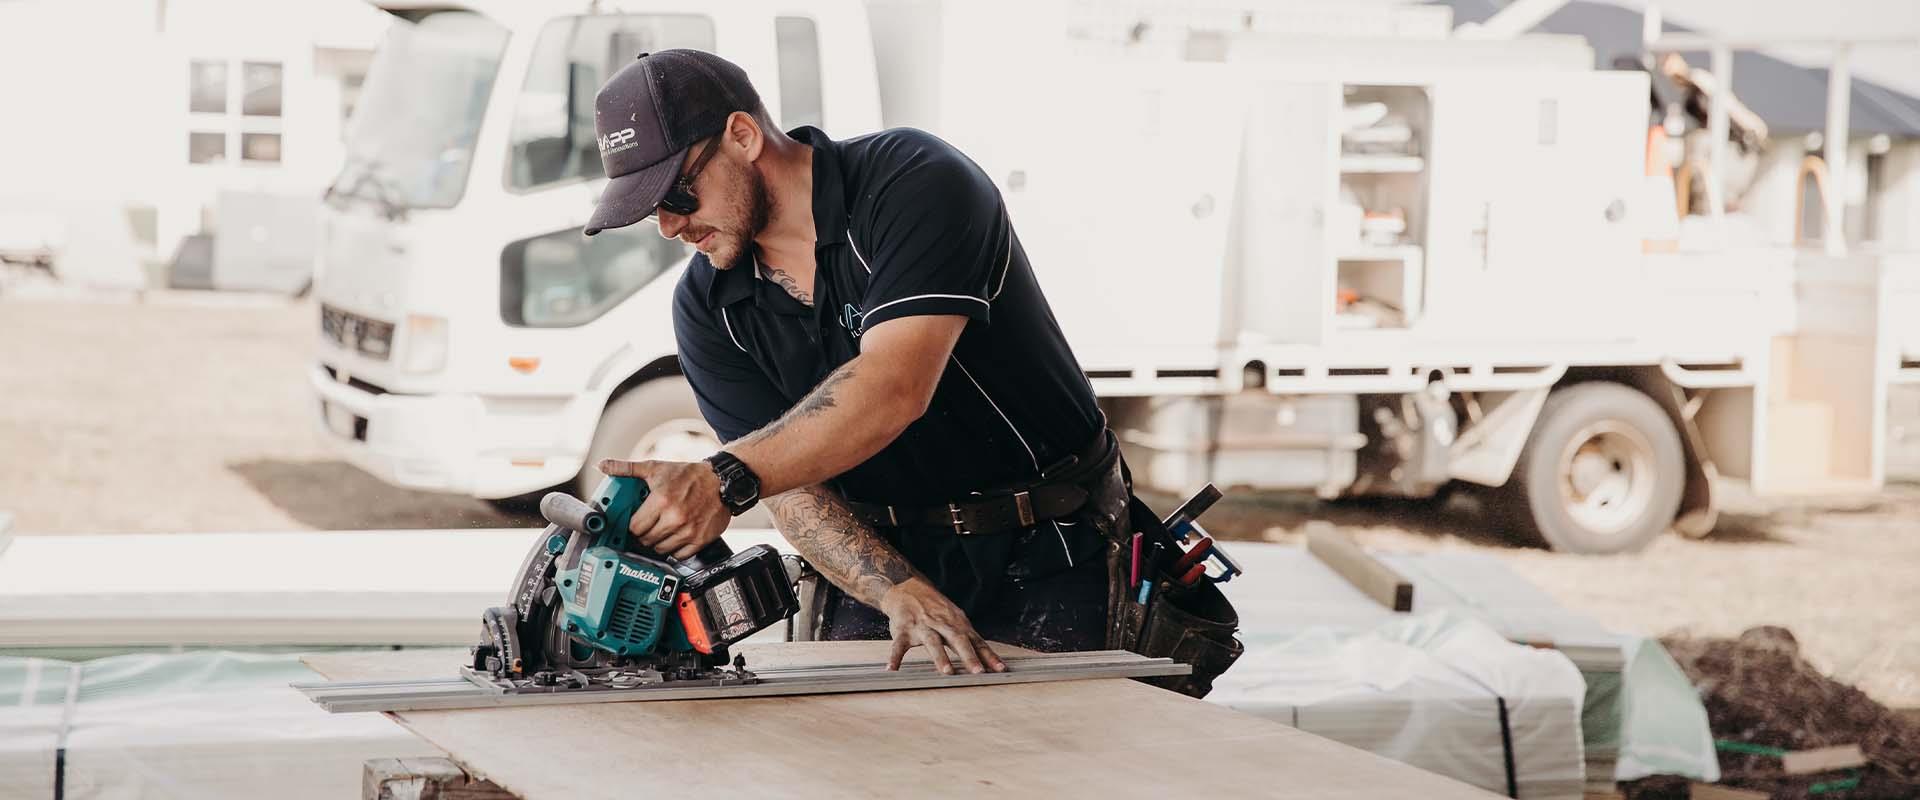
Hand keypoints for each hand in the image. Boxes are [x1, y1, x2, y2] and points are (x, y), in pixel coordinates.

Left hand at [596, 458, 730, 559]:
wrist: (721, 482)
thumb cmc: (688, 475)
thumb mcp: (655, 468)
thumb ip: (627, 469)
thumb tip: (603, 465)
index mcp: (661, 500)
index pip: (634, 528)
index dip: (632, 526)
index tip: (635, 523)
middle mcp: (675, 518)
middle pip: (646, 540)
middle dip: (644, 534)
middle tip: (648, 526)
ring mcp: (688, 531)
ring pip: (661, 549)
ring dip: (658, 542)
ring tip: (662, 530)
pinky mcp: (700, 540)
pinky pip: (679, 555)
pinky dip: (675, 549)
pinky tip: (676, 536)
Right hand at [878, 577, 1006, 674]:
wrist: (906, 589)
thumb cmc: (936, 610)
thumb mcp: (955, 619)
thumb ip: (969, 639)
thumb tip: (989, 660)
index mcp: (957, 624)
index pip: (976, 641)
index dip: (988, 655)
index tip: (1001, 669)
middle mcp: (942, 624)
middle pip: (957, 639)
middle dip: (968, 656)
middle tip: (978, 672)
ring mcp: (922, 627)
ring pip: (932, 642)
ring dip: (940, 657)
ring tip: (947, 672)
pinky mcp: (902, 630)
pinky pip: (898, 645)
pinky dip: (895, 657)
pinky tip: (892, 669)